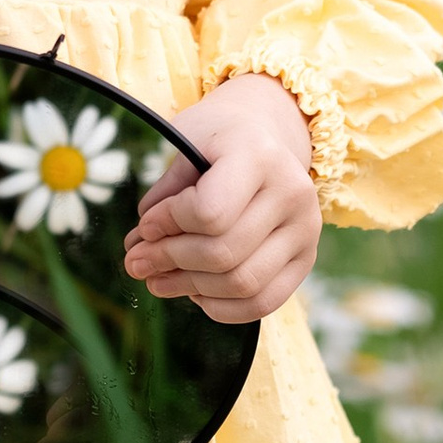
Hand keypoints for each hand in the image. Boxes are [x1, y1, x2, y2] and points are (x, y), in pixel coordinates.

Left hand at [124, 73, 322, 324]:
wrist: (266, 134)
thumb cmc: (217, 138)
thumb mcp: (186, 143)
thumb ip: (165, 194)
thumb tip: (140, 247)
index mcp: (260, 154)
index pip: (210, 212)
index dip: (169, 225)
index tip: (145, 224)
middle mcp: (292, 192)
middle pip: (224, 253)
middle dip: (170, 261)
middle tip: (136, 262)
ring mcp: (306, 229)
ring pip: (243, 283)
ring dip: (190, 288)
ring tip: (157, 280)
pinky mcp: (307, 258)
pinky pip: (264, 302)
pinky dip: (222, 307)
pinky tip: (195, 293)